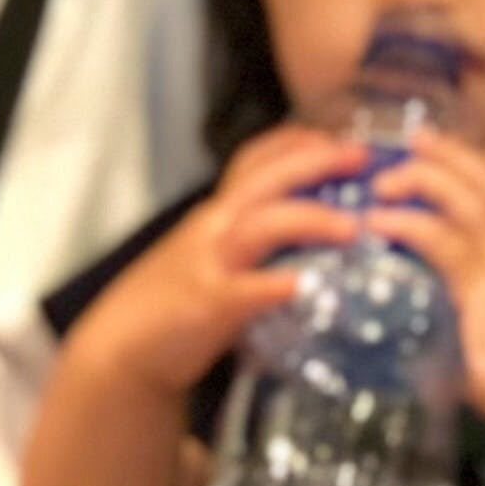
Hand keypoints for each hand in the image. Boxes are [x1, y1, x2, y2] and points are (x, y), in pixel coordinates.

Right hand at [78, 126, 365, 397]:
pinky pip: (245, 290)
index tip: (336, 138)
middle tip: (361, 156)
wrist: (123, 347)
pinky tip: (304, 285)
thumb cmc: (174, 302)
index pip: (254, 161)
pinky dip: (274, 284)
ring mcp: (209, 264)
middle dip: (313, 163)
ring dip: (308, 219)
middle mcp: (213, 228)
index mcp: (217, 214)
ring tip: (351, 227)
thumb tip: (310, 241)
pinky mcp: (208, 305)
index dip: (296, 143)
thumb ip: (251, 244)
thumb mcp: (211, 257)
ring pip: (260, 225)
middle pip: (265, 180)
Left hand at [368, 135, 484, 428]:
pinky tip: (378, 220)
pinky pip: (438, 234)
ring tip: (385, 178)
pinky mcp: (481, 274)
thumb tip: (440, 352)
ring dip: (422, 176)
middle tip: (421, 139)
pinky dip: (405, 221)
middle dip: (455, 154)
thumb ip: (476, 333)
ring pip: (463, 192)